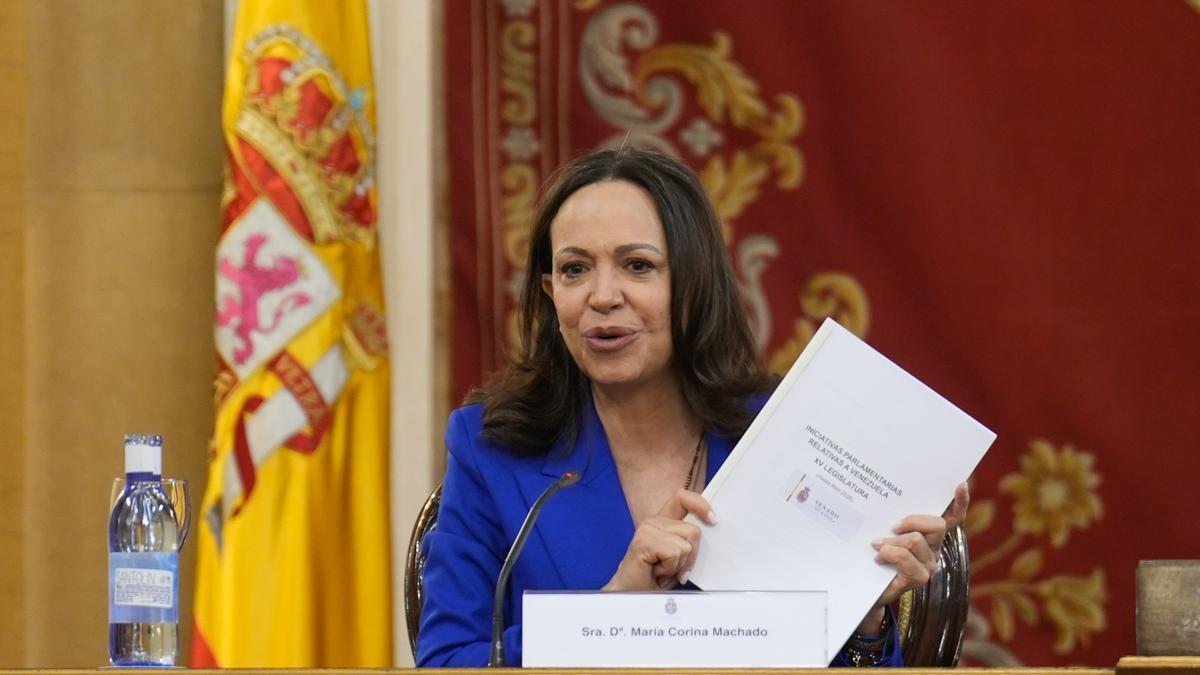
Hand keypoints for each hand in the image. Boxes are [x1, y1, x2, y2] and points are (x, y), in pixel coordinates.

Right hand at [603, 489, 715, 591]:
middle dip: (691, 556)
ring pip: (686, 545)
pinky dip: (670, 569)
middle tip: (673, 569)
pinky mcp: (643, 541)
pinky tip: (656, 573)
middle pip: (693, 530)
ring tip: (662, 571)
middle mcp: (653, 521)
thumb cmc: (654, 580)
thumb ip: (689, 541)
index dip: (700, 504)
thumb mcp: (678, 557)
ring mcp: (647, 529)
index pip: (683, 497)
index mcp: (662, 522)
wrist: (631, 596)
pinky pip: (675, 553)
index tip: (712, 520)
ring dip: (679, 565)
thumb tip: (711, 525)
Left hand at [857, 482, 969, 634]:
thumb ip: (893, 517)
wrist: (865, 585)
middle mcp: (934, 549)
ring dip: (891, 541)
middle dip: (912, 521)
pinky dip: (888, 553)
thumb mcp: (885, 531)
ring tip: (877, 545)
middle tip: (892, 526)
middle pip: (937, 525)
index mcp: (930, 535)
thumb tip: (889, 497)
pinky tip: (878, 558)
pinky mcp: (918, 578)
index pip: (953, 518)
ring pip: (915, 540)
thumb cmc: (876, 553)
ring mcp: (928, 565)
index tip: (960, 484)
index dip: (960, 502)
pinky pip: (904, 557)